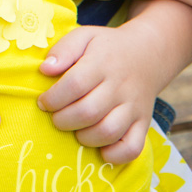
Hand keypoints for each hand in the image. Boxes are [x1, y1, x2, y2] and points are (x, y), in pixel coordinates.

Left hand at [37, 24, 160, 163]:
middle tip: (56, 117)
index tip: (43, 102)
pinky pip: (132, 148)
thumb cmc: (106, 48)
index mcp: (102, 62)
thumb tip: (45, 69)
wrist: (147, 53)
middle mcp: (120, 86)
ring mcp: (133, 107)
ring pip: (108, 132)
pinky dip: (114, 155)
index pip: (75, 84)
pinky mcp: (144, 123)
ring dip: (84, 137)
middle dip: (63, 120)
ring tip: (75, 129)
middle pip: (88, 112)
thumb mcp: (85, 36)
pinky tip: (100, 148)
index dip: (53, 98)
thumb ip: (64, 49)